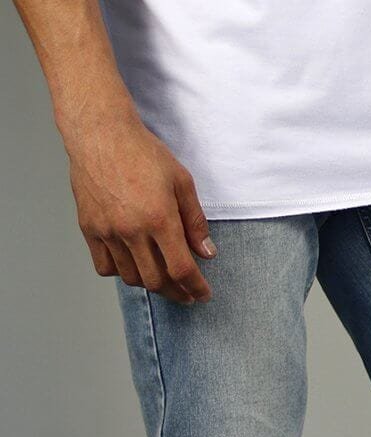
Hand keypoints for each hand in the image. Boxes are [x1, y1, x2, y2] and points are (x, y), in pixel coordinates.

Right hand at [69, 109, 215, 302]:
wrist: (100, 133)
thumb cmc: (142, 152)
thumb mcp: (181, 181)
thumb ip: (195, 221)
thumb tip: (207, 253)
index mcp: (159, 218)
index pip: (181, 268)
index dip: (195, 287)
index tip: (202, 295)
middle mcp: (132, 230)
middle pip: (156, 281)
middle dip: (176, 292)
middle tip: (186, 293)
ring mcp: (108, 231)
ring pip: (131, 278)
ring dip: (150, 284)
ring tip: (162, 278)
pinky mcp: (89, 229)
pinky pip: (105, 267)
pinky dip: (121, 273)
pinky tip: (132, 265)